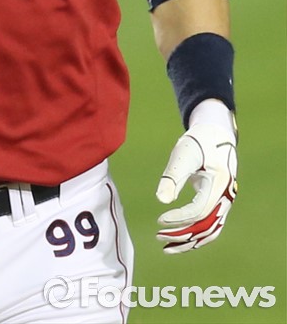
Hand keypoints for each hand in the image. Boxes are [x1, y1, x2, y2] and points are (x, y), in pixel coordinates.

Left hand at [156, 119, 236, 253]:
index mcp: (219, 185)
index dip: (179, 218)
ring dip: (189, 241)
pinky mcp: (219, 204)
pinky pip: (211, 227)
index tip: (160, 219)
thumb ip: (173, 176)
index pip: (199, 211)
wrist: (215, 135)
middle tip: (158, 237)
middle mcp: (226, 198)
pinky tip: (180, 240)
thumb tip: (161, 200)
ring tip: (166, 248)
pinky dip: (196, 236)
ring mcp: (225, 203)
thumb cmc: (197, 142)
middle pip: (206, 227)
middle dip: (183, 235)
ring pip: (210, 231)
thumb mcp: (183, 154)